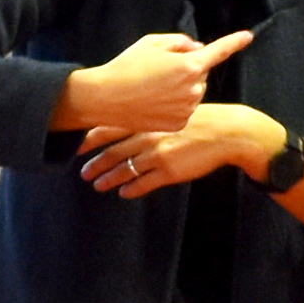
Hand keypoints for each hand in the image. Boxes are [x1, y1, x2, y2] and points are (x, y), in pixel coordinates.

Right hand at [60, 25, 254, 140]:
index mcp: (190, 65)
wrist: (106, 97)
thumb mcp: (152, 42)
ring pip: (193, 92)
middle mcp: (194, 88)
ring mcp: (188, 108)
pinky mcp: (179, 123)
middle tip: (160, 69)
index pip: (219, 51)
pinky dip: (174, 105)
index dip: (234, 42)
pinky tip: (154, 102)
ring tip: (153, 87)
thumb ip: (180, 42)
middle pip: (201, 73)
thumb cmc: (127, 66)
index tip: (248, 36)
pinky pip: (184, 109)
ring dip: (181, 87)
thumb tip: (197, 48)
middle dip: (187, 68)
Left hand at [80, 102, 278, 197]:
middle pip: (113, 151)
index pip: (109, 128)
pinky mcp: (169, 171)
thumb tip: (130, 121)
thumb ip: (151, 116)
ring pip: (124, 169)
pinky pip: (143, 183)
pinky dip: (130, 189)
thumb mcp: (172, 110)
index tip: (77, 147)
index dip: (90, 139)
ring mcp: (158, 154)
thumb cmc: (202, 119)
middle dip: (96, 163)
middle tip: (84, 172)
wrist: (226, 132)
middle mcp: (148, 136)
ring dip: (108, 178)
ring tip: (98, 185)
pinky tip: (123, 192)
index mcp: (147, 119)